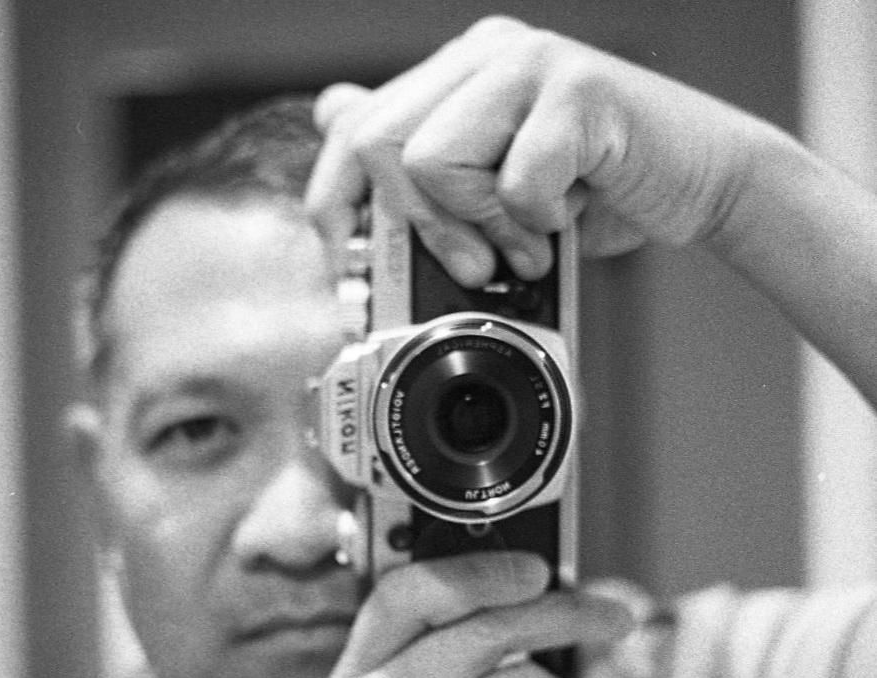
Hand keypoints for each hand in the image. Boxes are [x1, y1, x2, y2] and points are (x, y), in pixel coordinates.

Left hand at [306, 16, 763, 286]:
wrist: (698, 183)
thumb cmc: (594, 194)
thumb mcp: (491, 195)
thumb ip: (418, 164)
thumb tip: (331, 116)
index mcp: (453, 77)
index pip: (350, 129)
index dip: (335, 207)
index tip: (351, 270)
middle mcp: (482, 57)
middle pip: (375, 143)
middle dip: (412, 228)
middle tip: (468, 265)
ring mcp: (530, 64)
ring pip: (430, 158)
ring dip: (478, 227)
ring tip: (526, 242)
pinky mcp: (578, 89)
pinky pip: (514, 180)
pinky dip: (539, 223)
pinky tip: (569, 218)